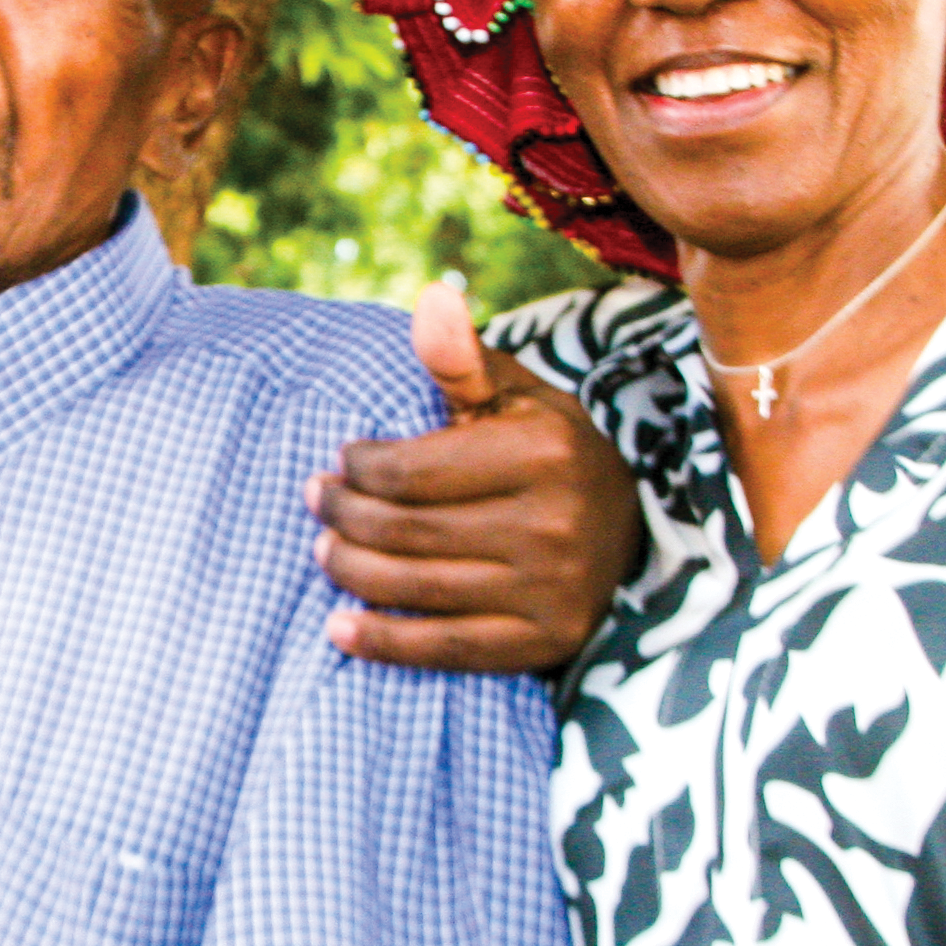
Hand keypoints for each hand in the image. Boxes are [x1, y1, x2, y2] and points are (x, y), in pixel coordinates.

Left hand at [308, 282, 642, 673]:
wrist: (628, 529)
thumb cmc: (549, 450)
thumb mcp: (515, 396)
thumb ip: (462, 358)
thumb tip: (431, 296)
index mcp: (542, 453)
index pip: (413, 470)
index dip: (359, 468)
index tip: (340, 461)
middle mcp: (553, 524)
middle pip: (408, 531)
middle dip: (344, 518)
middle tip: (316, 503)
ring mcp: (552, 590)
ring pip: (418, 588)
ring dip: (351, 573)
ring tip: (323, 553)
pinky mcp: (546, 643)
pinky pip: (447, 649)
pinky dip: (384, 642)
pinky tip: (339, 629)